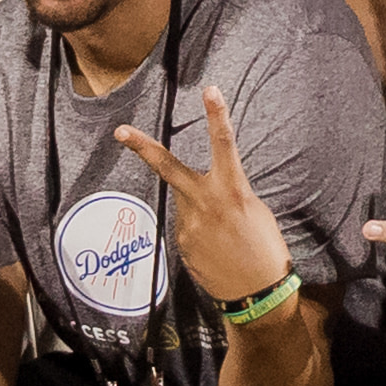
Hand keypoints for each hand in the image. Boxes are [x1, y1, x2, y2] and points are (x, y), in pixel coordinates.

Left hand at [143, 89, 289, 309]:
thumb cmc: (265, 249)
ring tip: (224, 237)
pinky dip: (201, 233)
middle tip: (120, 130)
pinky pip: (188, 228)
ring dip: (200, 211)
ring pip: (186, 203)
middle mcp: (205, 203)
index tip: (210, 90)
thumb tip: (212, 191)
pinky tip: (217, 250)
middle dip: (142, 147)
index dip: (217, 114)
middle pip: (168, 167)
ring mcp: (188, 225)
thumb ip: (230, 193)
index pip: (224, 143)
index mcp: (232, 190)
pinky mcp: (181, 244)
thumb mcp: (255, 211)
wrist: (256, 295)